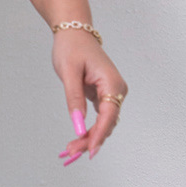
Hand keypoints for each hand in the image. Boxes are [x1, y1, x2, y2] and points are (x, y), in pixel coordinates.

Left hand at [52, 30, 127, 165]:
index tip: (90, 150)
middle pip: (108, 122)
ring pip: (104, 123)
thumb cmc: (72, 48)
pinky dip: (90, 130)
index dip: (100, 134)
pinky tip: (78, 140)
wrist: (74, 33)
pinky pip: (100, 118)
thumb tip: (77, 126)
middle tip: (71, 153)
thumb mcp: (69, 73)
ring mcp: (112, 93)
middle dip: (91, 139)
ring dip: (90, 137)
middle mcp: (116, 89)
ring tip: (71, 150)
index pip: (109, 114)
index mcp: (112, 82)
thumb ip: (74, 100)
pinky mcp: (104, 95)